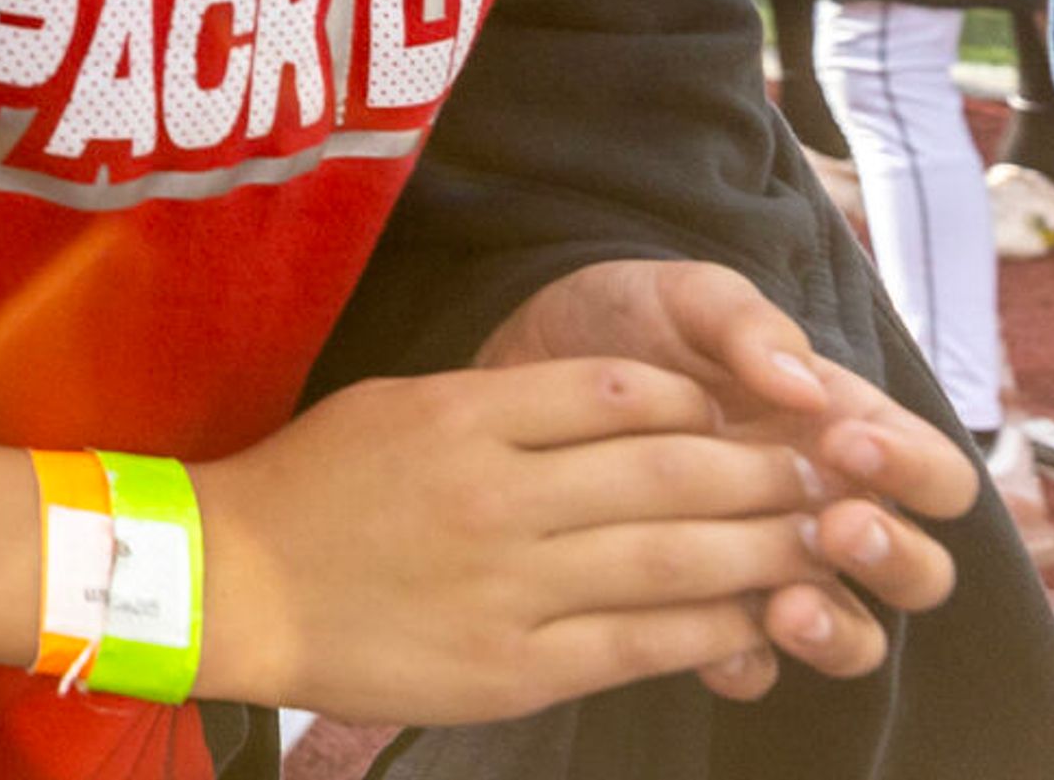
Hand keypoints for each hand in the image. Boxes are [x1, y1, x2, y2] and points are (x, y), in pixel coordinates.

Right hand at [196, 357, 842, 725]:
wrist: (231, 585)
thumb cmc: (311, 487)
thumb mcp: (398, 406)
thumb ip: (501, 403)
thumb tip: (619, 403)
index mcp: (463, 417)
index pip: (618, 390)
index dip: (699, 400)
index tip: (739, 411)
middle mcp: (494, 494)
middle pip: (668, 470)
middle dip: (762, 470)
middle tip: (822, 472)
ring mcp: (508, 584)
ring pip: (672, 557)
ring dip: (760, 548)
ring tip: (813, 541)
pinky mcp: (514, 665)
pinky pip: (640, 642)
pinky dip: (709, 627)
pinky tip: (749, 616)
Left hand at [476, 258, 975, 693]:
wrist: (522, 355)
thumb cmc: (624, 320)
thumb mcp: (683, 297)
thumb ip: (746, 325)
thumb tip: (806, 386)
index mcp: (846, 433)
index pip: (934, 475)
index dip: (913, 468)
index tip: (847, 442)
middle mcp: (824, 510)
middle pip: (915, 569)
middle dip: (891, 556)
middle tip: (837, 526)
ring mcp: (769, 565)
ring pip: (849, 632)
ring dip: (833, 630)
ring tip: (787, 608)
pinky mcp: (699, 605)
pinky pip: (747, 662)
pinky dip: (740, 662)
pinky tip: (710, 647)